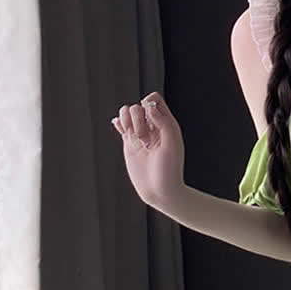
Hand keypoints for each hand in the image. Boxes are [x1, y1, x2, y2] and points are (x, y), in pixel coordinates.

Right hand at [111, 91, 185, 210]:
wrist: (159, 189)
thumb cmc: (170, 169)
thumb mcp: (172, 144)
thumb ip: (163, 122)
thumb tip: (149, 107)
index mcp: (167, 124)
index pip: (155, 100)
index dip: (148, 103)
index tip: (150, 118)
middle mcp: (153, 127)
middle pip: (138, 106)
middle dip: (137, 118)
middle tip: (144, 138)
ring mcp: (140, 134)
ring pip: (127, 114)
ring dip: (127, 121)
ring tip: (135, 138)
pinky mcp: (130, 143)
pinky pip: (121, 126)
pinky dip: (118, 123)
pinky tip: (122, 130)